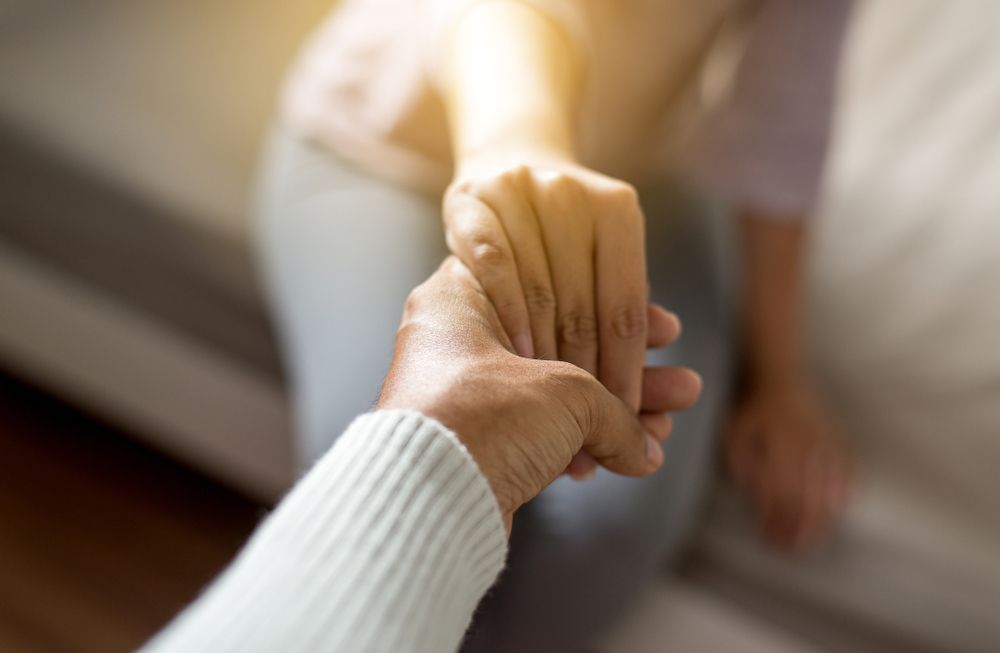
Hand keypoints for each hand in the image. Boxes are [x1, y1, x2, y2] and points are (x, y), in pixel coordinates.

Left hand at [378, 258, 701, 532]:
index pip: (551, 285)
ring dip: (616, 414)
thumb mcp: (568, 392)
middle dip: (629, 372)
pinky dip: (581, 444)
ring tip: (671, 423)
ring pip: (553, 395)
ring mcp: (462, 395)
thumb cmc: (483, 417)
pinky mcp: (471, 445)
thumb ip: (614, 409)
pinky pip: (537, 435)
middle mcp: (455, 341)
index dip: (612, 307)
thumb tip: (642, 444)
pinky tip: (631, 457)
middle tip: (679, 383)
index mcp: (463, 298)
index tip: (657, 326)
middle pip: (561, 345)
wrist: (428, 500)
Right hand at [444, 157, 647, 413]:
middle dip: (585, 372)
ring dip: (543, 353)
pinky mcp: (471, 201)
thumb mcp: (604, 256)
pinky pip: (492, 264)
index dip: (627, 366)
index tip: (624, 413)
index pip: (625, 305)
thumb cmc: (565, 234)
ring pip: (538, 290)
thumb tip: (674, 356)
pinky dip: (507, 312)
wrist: (506, 161)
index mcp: (617, 209)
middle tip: (584, 422)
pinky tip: (513, 353)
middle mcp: (570, 195)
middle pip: (582, 305)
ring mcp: (518, 193)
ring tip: (548, 400)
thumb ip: (627, 305)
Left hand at [726, 379, 852, 552]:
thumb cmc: (753, 411)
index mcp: (778, 440)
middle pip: (806, 495)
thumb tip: (756, 493)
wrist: (782, 376)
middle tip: (791, 549)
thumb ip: (741, 462)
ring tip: (811, 541)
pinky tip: (837, 511)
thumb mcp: (736, 431)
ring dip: (820, 519)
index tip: (769, 537)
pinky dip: (844, 492)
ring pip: (828, 486)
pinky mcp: (839, 438)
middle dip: (798, 527)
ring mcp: (827, 440)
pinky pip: (848, 470)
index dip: (775, 518)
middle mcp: (806, 442)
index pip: (779, 489)